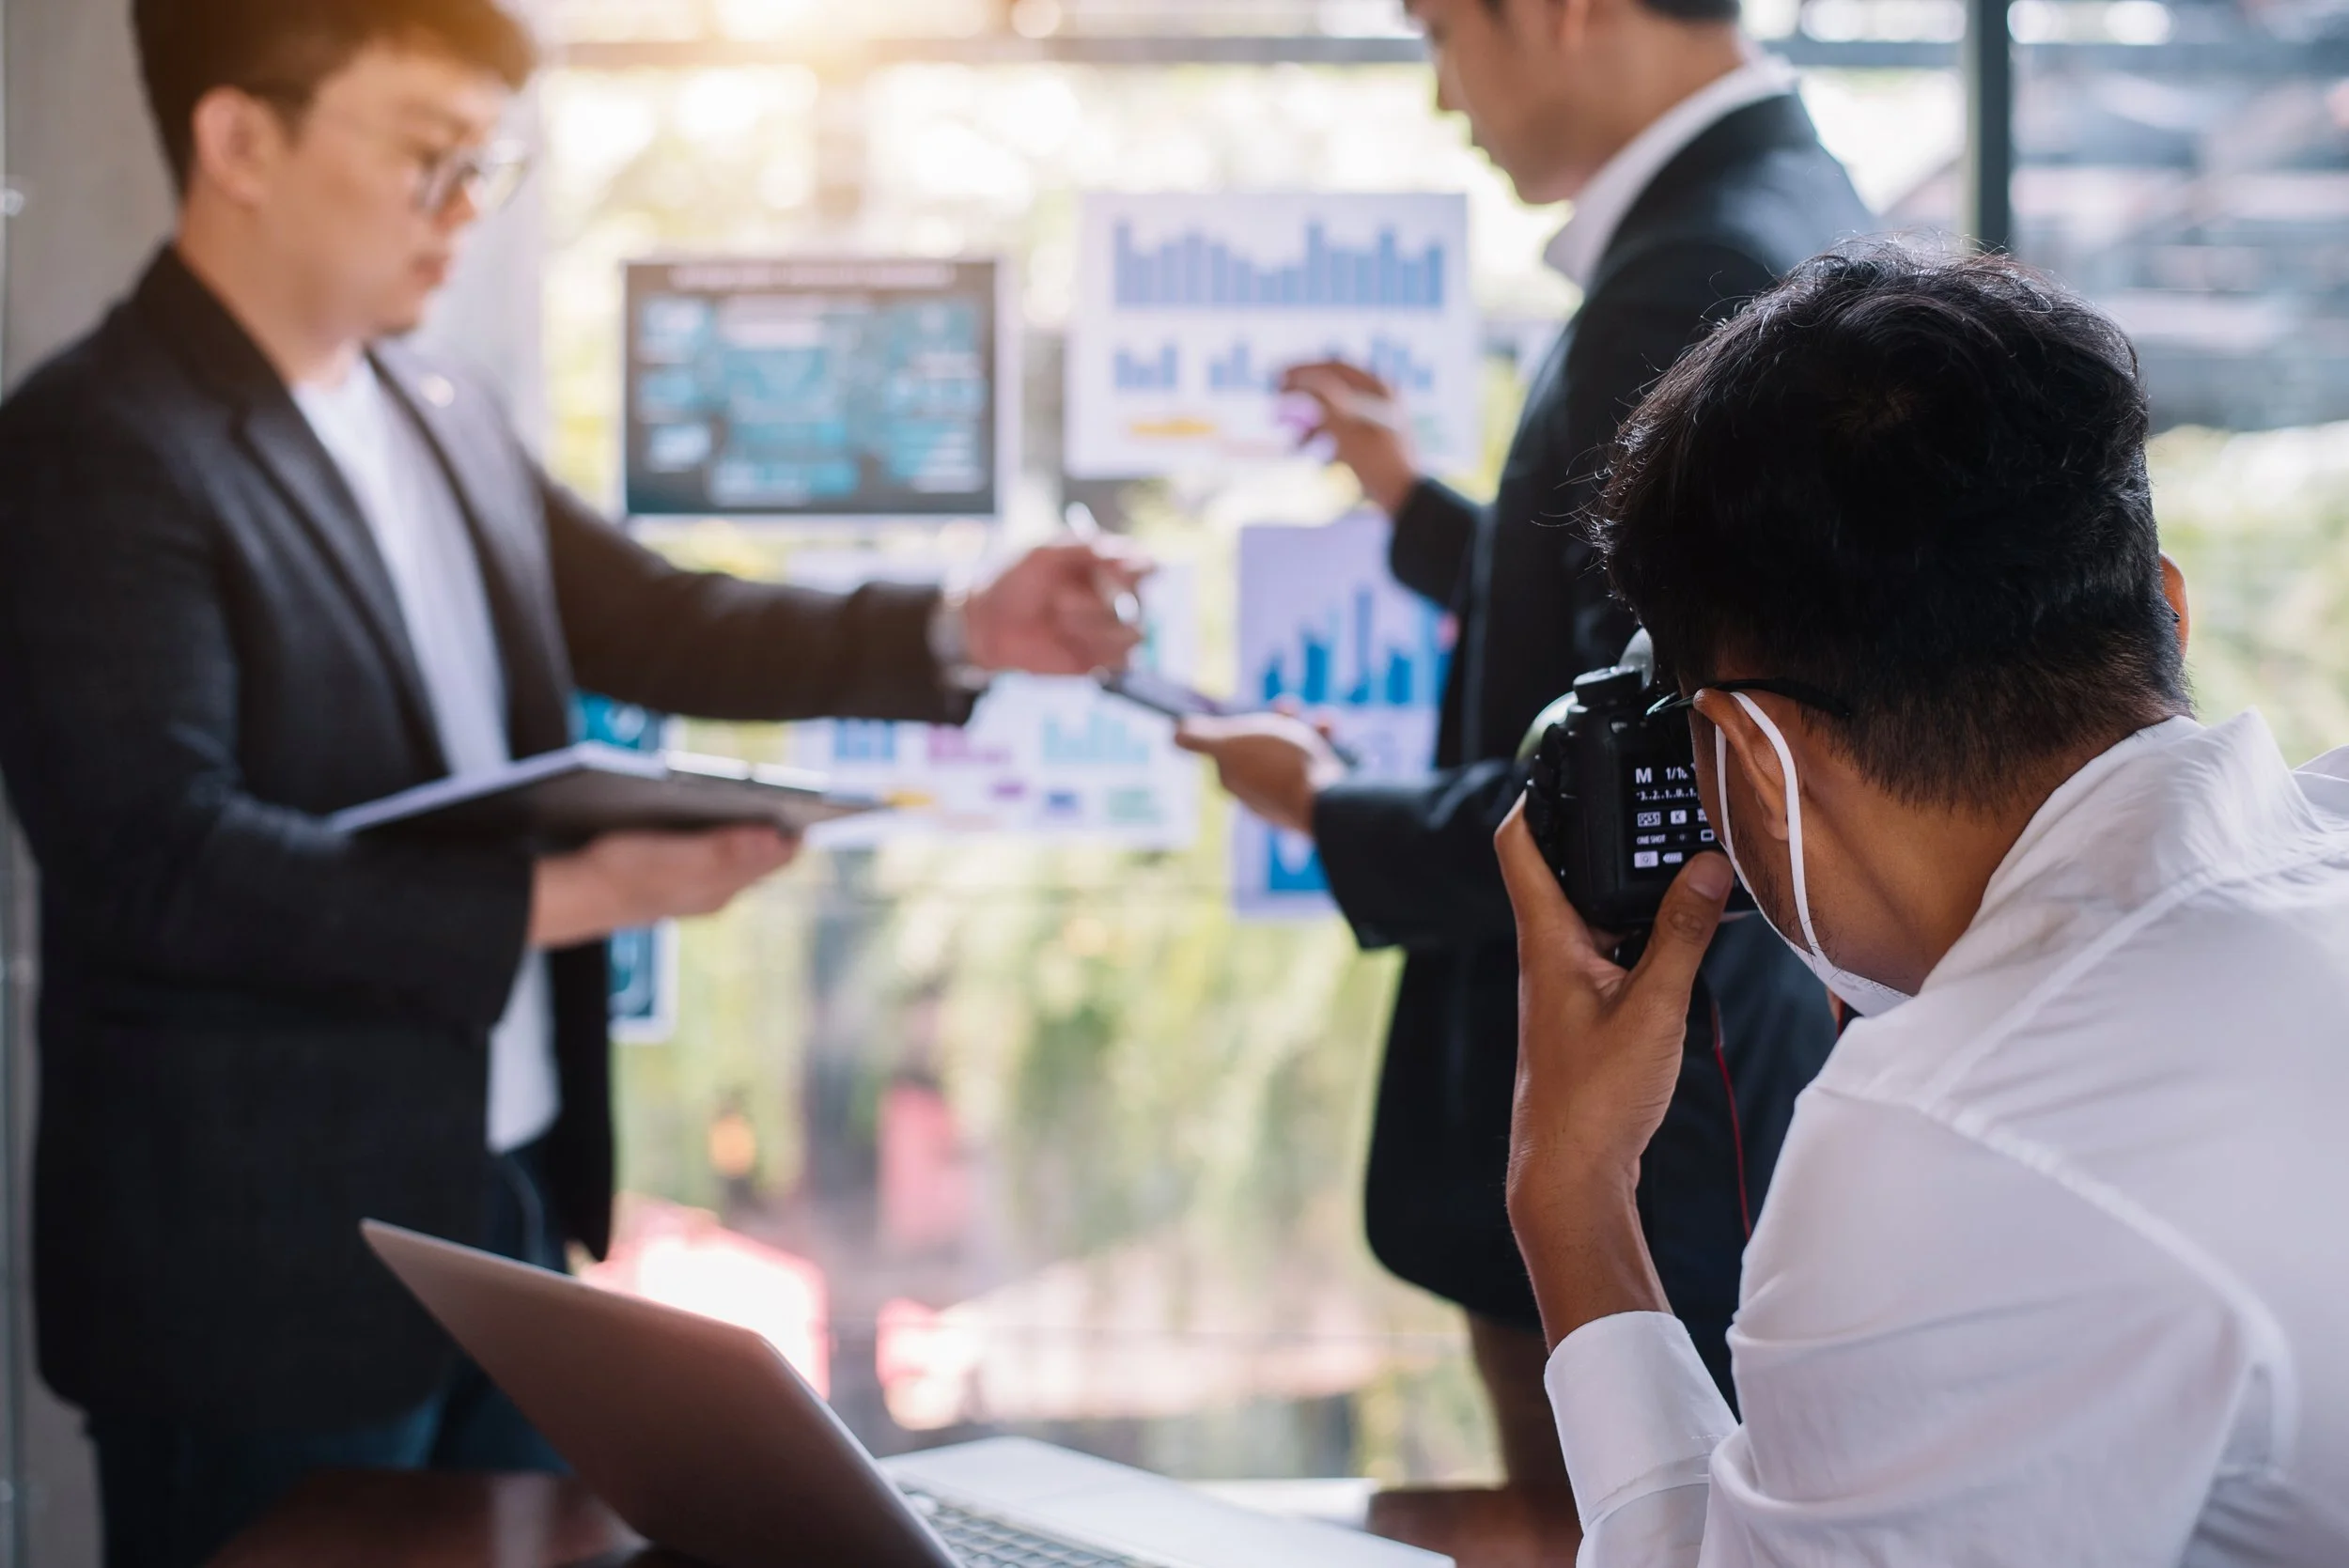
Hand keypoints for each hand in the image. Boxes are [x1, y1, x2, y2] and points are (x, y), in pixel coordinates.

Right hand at [528, 825, 798, 948]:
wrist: (571, 898)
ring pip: (739, 858)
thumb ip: (730, 848)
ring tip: (766, 801)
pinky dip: (723, 838)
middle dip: (779, 828)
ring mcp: (695, 891)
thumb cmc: (621, 871)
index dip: (798, 827)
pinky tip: (718, 819)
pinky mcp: (674, 883)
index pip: (777, 855)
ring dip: (752, 831)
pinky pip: (714, 860)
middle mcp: (716, 893)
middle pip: (763, 857)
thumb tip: (780, 839)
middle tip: (797, 795)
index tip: (817, 801)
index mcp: (723, 886)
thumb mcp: (678, 856)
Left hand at [964, 540, 1151, 675]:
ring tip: (1058, 623)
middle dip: (1098, 604)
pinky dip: (1098, 653)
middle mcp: (1118, 597)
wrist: (989, 626)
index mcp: (1109, 565)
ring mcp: (1113, 630)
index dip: (1137, 569)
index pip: (1147, 565)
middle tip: (1058, 603)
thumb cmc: (1014, 582)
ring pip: (1135, 633)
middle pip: (1140, 602)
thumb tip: (1114, 549)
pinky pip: (1125, 661)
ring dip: (1094, 629)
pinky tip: (1068, 646)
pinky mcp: (1105, 661)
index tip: (1109, 570)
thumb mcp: (1040, 554)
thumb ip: (1078, 547)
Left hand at [1173, 711, 1348, 835]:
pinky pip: (1318, 766)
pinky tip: (1333, 735)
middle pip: (1264, 747)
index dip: (1241, 723)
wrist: (1328, 802)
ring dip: (1307, 730)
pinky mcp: (1318, 800)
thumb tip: (1174, 733)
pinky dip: (1326, 746)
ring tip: (1324, 722)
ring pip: (1295, 753)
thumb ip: (1201, 737)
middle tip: (1289, 707)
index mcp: (1235, 779)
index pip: (1230, 746)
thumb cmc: (1279, 766)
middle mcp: (1260, 792)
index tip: (1255, 710)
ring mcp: (1289, 798)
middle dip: (1278, 722)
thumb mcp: (1231, 743)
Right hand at [1281, 360, 1418, 515]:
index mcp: (1379, 387)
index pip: (1332, 366)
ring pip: (1332, 411)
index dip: (1300, 370)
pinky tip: (1305, 450)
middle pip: (1331, 388)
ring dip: (1307, 421)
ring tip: (1289, 437)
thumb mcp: (1344, 428)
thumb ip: (1320, 399)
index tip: (1275, 377)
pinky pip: (1339, 430)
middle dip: (1300, 398)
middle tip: (1275, 403)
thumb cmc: (1378, 462)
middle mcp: (1379, 397)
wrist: (1404, 499)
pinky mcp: (1370, 440)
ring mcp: (1376, 418)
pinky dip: (1320, 437)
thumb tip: (1295, 377)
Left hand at [1494, 797, 1732, 1343]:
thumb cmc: (1593, 1100)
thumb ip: (1681, 934)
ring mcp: (1564, 988)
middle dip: (1599, 838)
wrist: (1569, 1176)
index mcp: (1546, 941)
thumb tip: (1705, 866)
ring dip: (1625, 891)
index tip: (1562, 764)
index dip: (1533, 797)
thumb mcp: (1653, 1007)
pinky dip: (1638, 935)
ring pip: (1590, 917)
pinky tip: (1678, 940)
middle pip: (1560, 874)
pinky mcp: (1585, 1017)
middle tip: (1648, 808)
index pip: (1519, 846)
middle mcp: (1547, 957)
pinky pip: (1609, 955)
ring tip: (1677, 864)